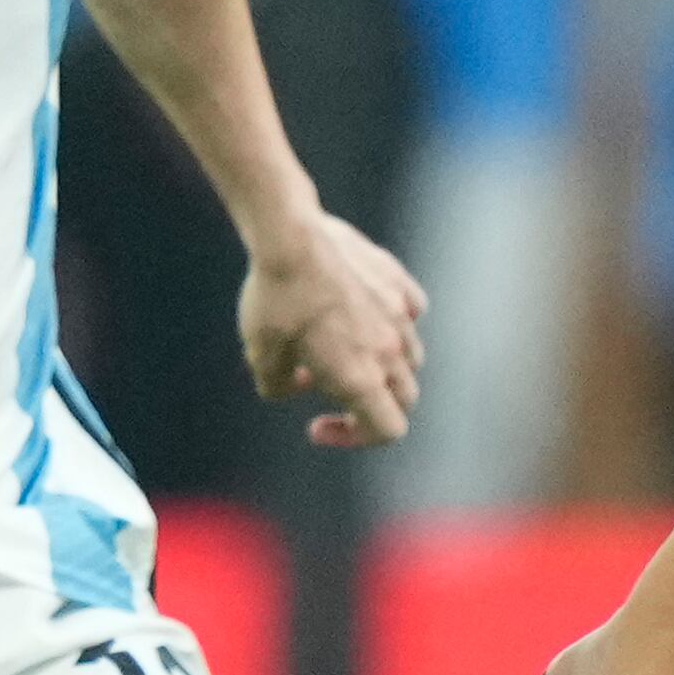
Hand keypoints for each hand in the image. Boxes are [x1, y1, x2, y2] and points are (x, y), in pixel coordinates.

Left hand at [239, 211, 427, 449]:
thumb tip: (297, 385)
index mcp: (360, 377)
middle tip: (330, 389)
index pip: (388, 430)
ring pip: (411, 358)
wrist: (290, 237)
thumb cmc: (274, 299)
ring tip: (342, 347)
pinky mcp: (398, 281)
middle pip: (404, 399)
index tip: (319, 422)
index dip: (355, 437)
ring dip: (385, 366)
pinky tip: (366, 313)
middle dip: (372, 404)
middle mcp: (390, 350)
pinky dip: (396, 323)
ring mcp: (399, 314)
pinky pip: (412, 313)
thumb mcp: (261, 356)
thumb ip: (279, 387)